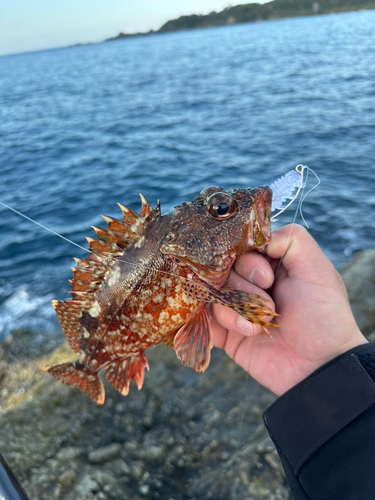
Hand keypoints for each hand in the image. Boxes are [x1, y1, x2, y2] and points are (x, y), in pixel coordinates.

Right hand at [211, 224, 367, 395]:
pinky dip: (222, 324)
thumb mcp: (316, 268)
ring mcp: (236, 307)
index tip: (268, 279)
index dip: (249, 262)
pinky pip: (206, 319)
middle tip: (269, 305)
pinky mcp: (227, 332)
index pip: (240, 248)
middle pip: (222, 269)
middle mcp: (250, 283)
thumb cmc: (323, 315)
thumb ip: (291, 238)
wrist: (319, 367)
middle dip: (243, 287)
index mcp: (270, 264)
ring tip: (259, 326)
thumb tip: (257, 234)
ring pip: (213, 293)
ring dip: (236, 310)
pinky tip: (246, 332)